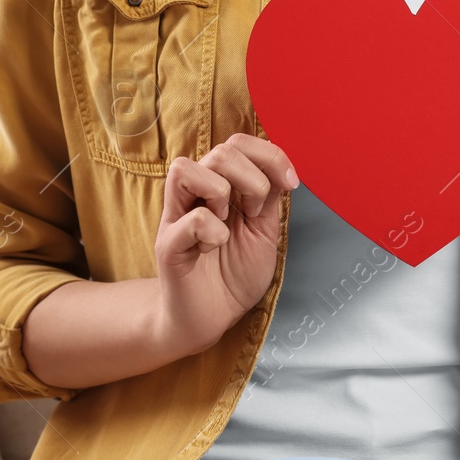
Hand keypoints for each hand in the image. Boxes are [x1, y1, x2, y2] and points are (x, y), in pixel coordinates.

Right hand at [153, 134, 297, 355]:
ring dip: (223, 194)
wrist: (213, 316)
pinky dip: (213, 233)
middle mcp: (196, 194)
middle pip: (221, 151)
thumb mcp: (264, 229)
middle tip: (256, 213)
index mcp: (221, 187)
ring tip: (229, 222)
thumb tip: (283, 166)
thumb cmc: (234, 273)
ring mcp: (178, 216)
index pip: (238, 143)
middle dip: (253, 179)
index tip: (291, 183)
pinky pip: (192, 220)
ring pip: (189, 169)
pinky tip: (214, 247)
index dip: (270, 155)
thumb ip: (269, 197)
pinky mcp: (168, 244)